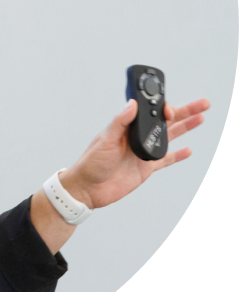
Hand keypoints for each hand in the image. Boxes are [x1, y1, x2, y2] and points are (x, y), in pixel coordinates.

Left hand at [60, 97, 210, 209]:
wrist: (89, 189)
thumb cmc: (91, 162)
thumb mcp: (105, 139)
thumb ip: (120, 122)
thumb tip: (133, 103)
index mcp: (127, 127)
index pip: (150, 111)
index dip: (163, 106)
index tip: (172, 107)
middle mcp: (137, 136)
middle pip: (166, 121)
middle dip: (184, 111)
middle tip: (203, 103)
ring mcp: (143, 152)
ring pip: (170, 136)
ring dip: (185, 127)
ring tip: (201, 117)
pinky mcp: (146, 168)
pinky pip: (166, 159)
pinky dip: (178, 155)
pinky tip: (189, 150)